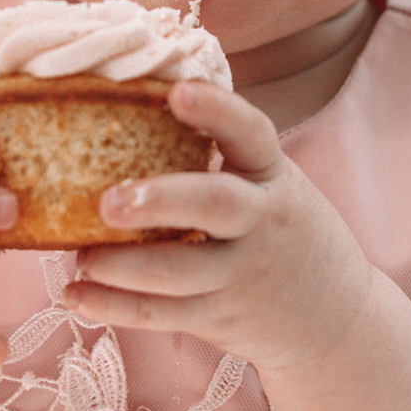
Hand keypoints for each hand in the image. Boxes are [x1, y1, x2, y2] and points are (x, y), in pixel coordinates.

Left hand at [61, 80, 374, 372]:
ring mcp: (240, 274)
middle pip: (216, 205)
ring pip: (178, 271)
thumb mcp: (271, 183)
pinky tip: (76, 294)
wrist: (334, 319)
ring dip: (122, 265)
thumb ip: (221, 154)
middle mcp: (261, 222)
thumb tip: (134, 102)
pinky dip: (113, 307)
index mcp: (272, 176)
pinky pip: (161, 314)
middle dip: (161, 200)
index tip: (177, 92)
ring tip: (79, 253)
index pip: (252, 133)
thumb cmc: (282, 230)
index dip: (217, 110)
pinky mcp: (218, 315)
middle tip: (108, 201)